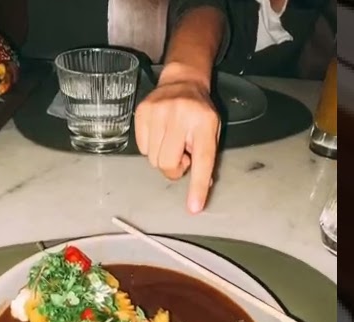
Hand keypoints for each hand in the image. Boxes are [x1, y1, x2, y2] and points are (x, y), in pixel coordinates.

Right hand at [133, 63, 220, 213]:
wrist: (182, 81)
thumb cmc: (199, 113)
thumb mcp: (211, 131)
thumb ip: (205, 157)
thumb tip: (200, 189)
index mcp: (204, 124)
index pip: (202, 160)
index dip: (197, 186)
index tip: (193, 207)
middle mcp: (181, 116)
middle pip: (168, 164)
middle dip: (174, 168)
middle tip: (181, 155)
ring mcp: (159, 112)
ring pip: (153, 159)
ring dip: (162, 156)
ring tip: (171, 141)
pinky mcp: (142, 112)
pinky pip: (142, 148)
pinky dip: (150, 147)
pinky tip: (159, 134)